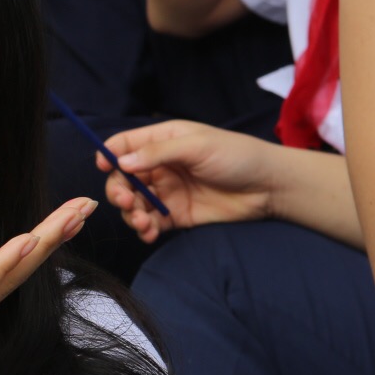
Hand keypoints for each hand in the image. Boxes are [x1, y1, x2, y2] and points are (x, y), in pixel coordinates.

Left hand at [0, 198, 94, 374]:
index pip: (5, 271)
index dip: (37, 244)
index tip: (64, 218)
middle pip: (20, 268)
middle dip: (55, 235)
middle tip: (88, 205)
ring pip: (9, 273)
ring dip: (44, 242)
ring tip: (74, 215)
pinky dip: (3, 265)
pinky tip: (27, 242)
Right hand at [100, 121, 281, 242]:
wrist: (269, 187)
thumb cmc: (238, 156)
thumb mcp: (197, 146)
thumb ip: (158, 153)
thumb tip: (121, 162)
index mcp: (163, 141)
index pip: (124, 145)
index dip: (109, 155)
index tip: (104, 167)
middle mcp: (160, 166)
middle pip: (122, 178)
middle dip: (118, 191)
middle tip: (126, 202)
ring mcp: (167, 192)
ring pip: (133, 204)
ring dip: (131, 214)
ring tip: (143, 223)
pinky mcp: (175, 215)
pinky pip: (150, 223)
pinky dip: (144, 230)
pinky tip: (149, 233)